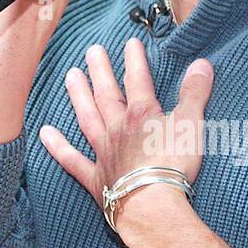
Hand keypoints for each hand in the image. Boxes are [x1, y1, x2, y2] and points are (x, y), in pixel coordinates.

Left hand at [38, 38, 213, 233]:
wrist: (152, 205)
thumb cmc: (173, 166)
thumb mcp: (191, 124)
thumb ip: (194, 93)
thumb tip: (202, 63)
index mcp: (142, 114)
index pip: (137, 80)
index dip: (134, 60)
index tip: (129, 42)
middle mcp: (117, 129)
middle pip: (106, 94)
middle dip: (100, 70)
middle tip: (91, 50)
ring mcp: (103, 152)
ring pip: (87, 117)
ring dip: (78, 96)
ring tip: (70, 76)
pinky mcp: (96, 179)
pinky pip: (72, 160)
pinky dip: (58, 147)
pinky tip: (45, 133)